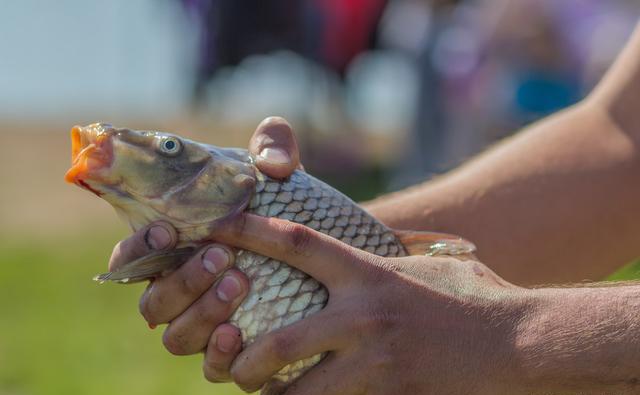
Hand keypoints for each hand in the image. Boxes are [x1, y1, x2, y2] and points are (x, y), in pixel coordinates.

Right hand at [108, 116, 302, 379]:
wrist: (323, 245)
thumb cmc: (284, 206)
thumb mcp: (279, 170)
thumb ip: (273, 147)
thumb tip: (273, 164)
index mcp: (175, 252)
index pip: (130, 258)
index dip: (137, 248)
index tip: (166, 229)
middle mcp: (181, 293)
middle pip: (152, 303)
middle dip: (182, 280)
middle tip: (221, 256)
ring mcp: (204, 326)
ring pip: (176, 337)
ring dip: (201, 312)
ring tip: (240, 282)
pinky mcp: (233, 352)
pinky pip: (211, 369)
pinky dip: (218, 355)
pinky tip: (239, 333)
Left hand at [205, 214, 528, 394]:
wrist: (522, 343)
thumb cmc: (475, 298)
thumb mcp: (429, 266)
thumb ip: (392, 260)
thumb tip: (378, 246)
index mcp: (368, 275)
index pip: (296, 244)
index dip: (250, 230)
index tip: (215, 225)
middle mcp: (364, 317)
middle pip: (280, 340)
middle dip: (247, 358)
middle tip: (236, 360)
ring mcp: (377, 363)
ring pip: (302, 392)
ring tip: (265, 394)